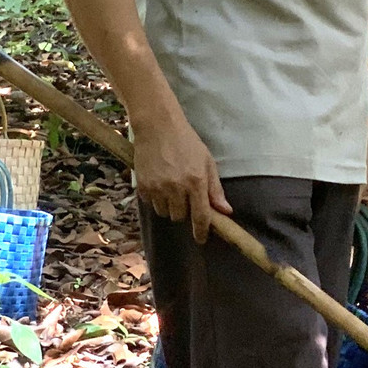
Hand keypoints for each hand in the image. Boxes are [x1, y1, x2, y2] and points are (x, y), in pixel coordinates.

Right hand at [132, 111, 232, 243]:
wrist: (158, 127)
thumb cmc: (187, 143)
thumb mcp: (207, 162)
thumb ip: (215, 189)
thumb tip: (225, 211)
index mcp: (197, 181)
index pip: (201, 216)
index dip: (201, 231)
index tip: (201, 239)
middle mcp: (177, 188)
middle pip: (180, 217)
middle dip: (185, 211)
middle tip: (185, 196)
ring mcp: (158, 188)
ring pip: (165, 212)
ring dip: (170, 205)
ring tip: (172, 186)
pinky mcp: (142, 186)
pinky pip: (151, 204)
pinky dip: (156, 198)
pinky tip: (159, 182)